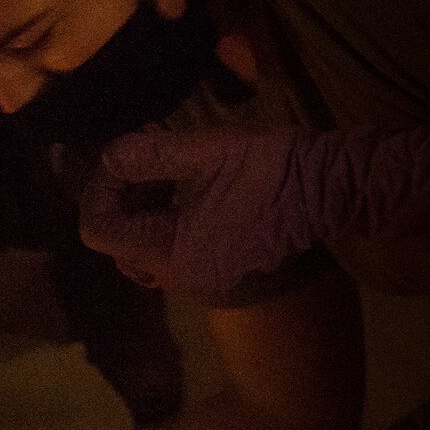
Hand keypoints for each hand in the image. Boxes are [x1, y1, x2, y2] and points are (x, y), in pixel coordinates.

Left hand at [79, 125, 320, 301]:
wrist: (333, 190)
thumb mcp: (208, 150)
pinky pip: (165, 253)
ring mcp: (197, 279)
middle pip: (114, 243)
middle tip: (137, 164)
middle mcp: (177, 275)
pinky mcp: (214, 270)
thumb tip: (108, 155)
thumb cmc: (273, 169)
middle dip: (116, 200)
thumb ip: (150, 154)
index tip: (116, 159)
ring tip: (158, 173)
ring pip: (137, 250)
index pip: (98, 229)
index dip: (97, 190)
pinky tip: (178, 190)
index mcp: (169, 251)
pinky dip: (158, 223)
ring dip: (136, 211)